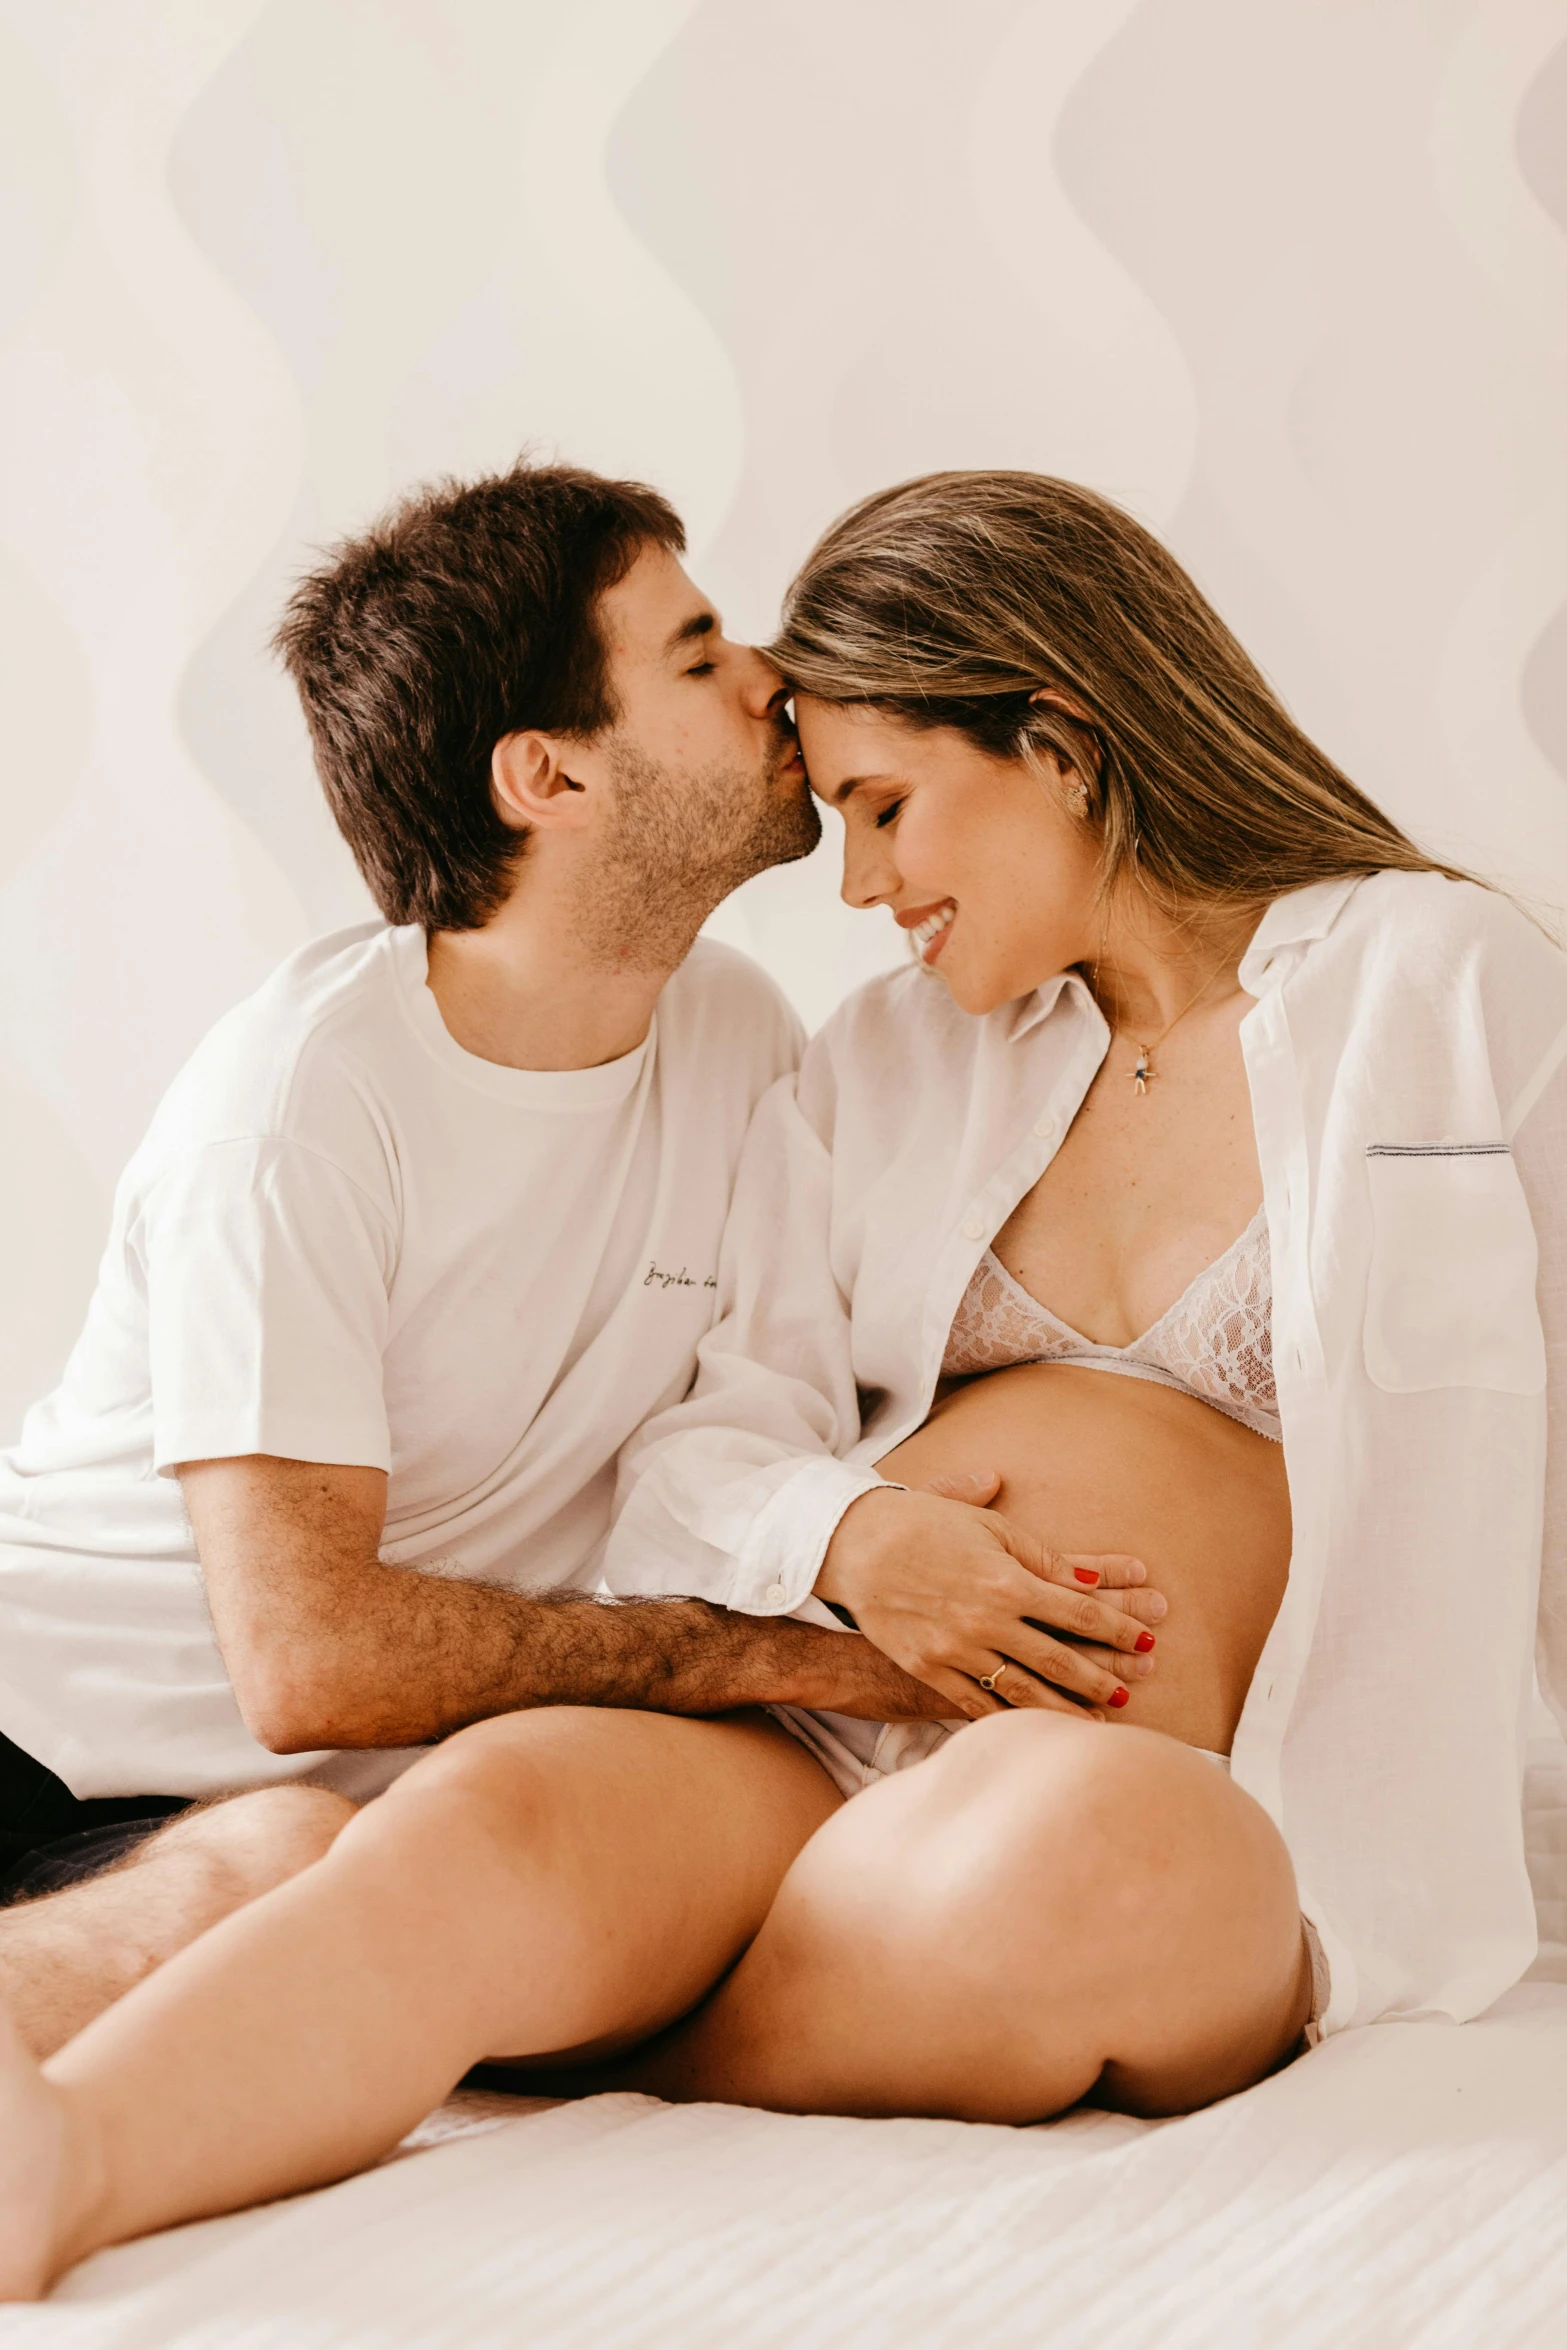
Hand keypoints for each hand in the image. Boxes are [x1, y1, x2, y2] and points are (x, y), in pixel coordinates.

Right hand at [814, 1474, 1166, 1720]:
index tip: (1149, 1638)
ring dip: (1067, 1710)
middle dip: (1104, 1677)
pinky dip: (1012, 1720)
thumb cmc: (924, 1523)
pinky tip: (1037, 1729)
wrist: (852, 1545)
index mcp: (1007, 1580)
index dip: (1121, 1627)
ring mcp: (956, 1651)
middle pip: (1061, 1660)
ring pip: (1024, 1693)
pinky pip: (978, 1706)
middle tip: (1134, 1687)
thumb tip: (1094, 1582)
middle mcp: (986, 1621)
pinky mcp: (928, 1670)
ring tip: (1099, 1723)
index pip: (1080, 1612)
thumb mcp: (989, 1527)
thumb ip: (1043, 1556)